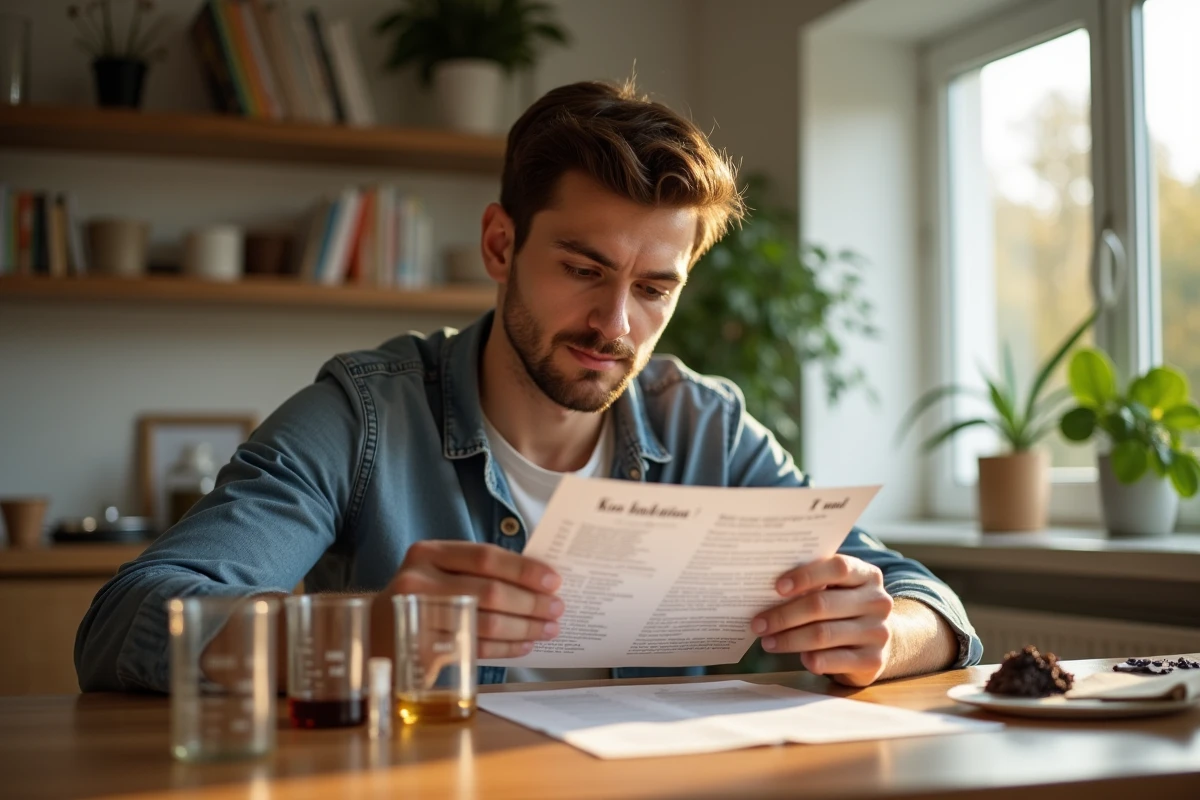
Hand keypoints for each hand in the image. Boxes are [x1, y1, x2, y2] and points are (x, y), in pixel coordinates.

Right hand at [376, 540, 563, 659]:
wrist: (375, 633)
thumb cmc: (422, 599)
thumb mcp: (440, 573)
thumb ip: (478, 571)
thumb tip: (540, 580)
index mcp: (428, 552)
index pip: (485, 556)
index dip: (524, 569)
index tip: (554, 580)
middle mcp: (418, 580)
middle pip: (489, 591)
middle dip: (531, 603)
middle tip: (557, 609)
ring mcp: (416, 616)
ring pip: (485, 622)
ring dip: (524, 628)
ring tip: (548, 629)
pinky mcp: (420, 648)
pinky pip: (473, 647)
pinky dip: (505, 647)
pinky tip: (523, 645)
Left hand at [751, 554, 893, 686]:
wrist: (878, 643)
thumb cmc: (843, 609)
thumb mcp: (837, 590)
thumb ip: (814, 584)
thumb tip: (766, 588)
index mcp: (867, 575)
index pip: (838, 568)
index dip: (805, 576)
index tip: (777, 587)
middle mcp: (877, 602)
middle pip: (822, 604)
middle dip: (784, 615)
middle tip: (758, 623)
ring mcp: (878, 633)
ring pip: (823, 634)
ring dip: (789, 639)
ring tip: (767, 641)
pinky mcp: (873, 661)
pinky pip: (833, 660)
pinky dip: (811, 659)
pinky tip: (799, 658)